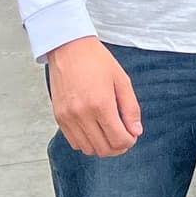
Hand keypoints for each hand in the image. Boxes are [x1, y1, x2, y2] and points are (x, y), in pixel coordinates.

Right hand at [48, 36, 142, 155]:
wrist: (68, 47)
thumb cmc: (97, 61)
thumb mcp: (122, 80)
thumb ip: (131, 109)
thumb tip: (136, 132)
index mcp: (101, 104)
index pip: (118, 139)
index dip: (129, 142)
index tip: (132, 135)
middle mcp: (82, 114)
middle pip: (104, 149)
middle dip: (118, 147)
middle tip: (124, 136)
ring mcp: (68, 117)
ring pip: (88, 149)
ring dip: (102, 146)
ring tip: (109, 133)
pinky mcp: (59, 117)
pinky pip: (74, 142)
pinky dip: (87, 142)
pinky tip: (94, 130)